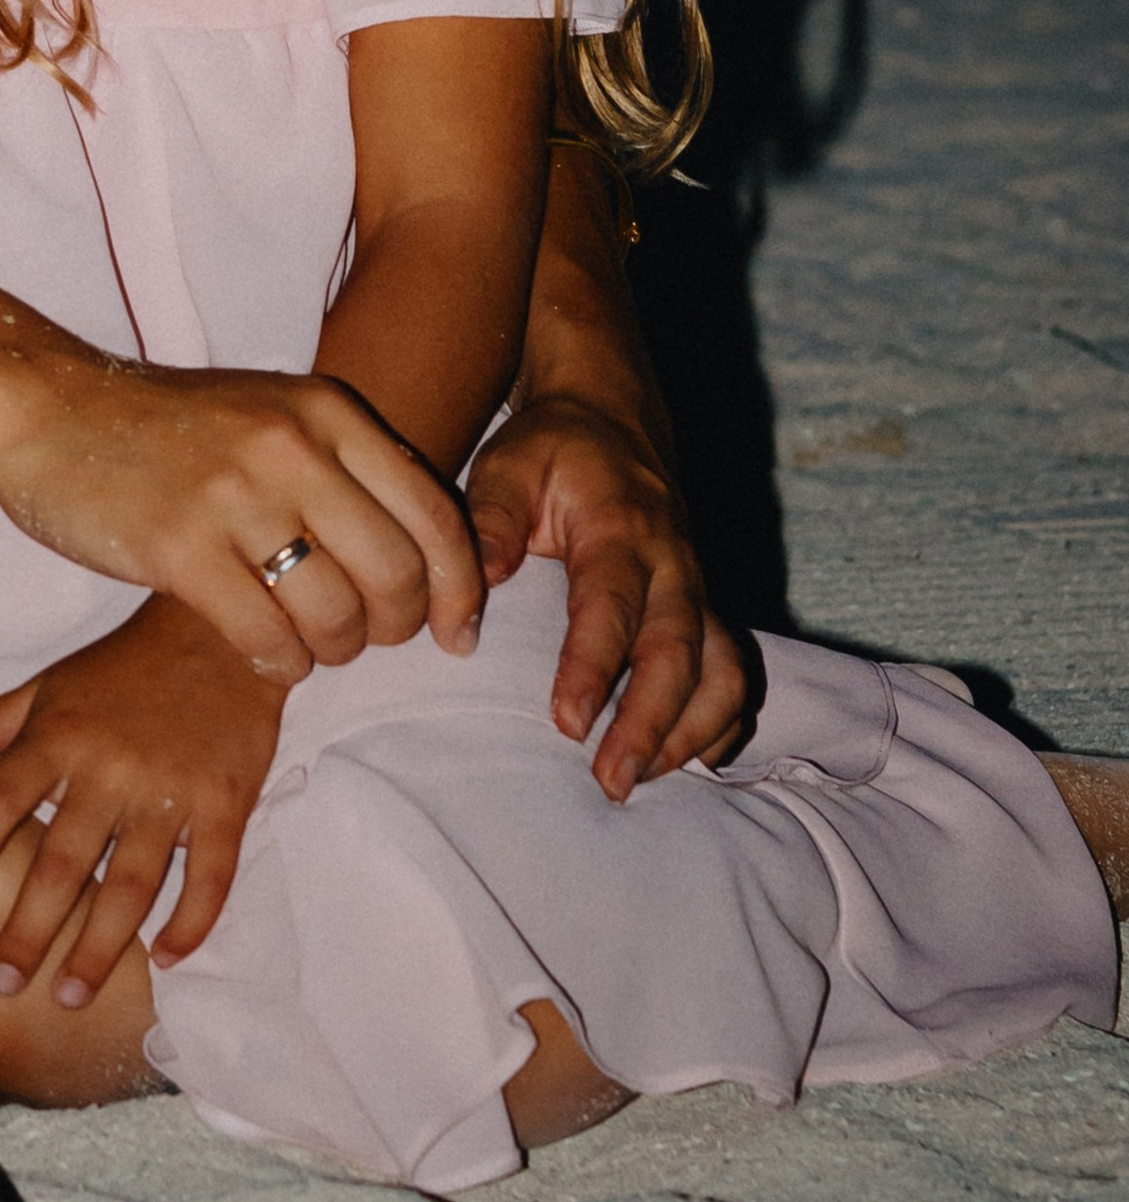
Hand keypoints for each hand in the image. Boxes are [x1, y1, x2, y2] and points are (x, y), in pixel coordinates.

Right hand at [0, 353, 484, 679]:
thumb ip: (343, 472)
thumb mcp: (268, 417)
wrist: (46, 407)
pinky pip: (267, 639)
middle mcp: (291, 445)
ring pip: (336, 614)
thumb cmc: (164, 428)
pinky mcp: (178, 547)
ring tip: (308, 646)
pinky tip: (266, 657)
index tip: (456, 635)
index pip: (433, 515)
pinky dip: (280, 666)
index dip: (460, 589)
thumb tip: (427, 565)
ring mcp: (234, 494)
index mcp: (325, 410)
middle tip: (365, 642)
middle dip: (395, 629)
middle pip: (396, 574)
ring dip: (333, 652)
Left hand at [0, 597, 280, 1005]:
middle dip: (29, 929)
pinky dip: (191, 922)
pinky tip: (166, 960)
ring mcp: (171, 789)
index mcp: (59, 737)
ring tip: (69, 996)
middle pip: (62, 860)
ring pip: (131, 883)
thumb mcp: (46, 688)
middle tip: (1, 984)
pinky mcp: (227, 801)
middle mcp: (109, 767)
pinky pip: (210, 875)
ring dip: (99, 946)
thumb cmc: (122, 668)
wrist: (223, 627)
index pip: (0, 799)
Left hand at [468, 391, 752, 799]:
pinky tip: (693, 761)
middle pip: (680, 653)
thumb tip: (467, 604)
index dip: (593, 667)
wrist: (612, 419)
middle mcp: (672, 563)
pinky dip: (721, 721)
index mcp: (620, 528)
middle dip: (651, 724)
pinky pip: (733, 670)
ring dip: (689, 732)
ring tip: (640, 779)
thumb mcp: (507, 466)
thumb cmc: (551, 451)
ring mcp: (697, 588)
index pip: (612, 606)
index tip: (568, 724)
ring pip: (721, 670)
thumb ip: (488, 525)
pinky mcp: (704, 608)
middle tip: (610, 781)